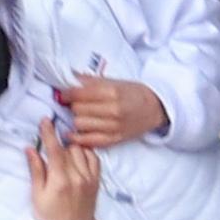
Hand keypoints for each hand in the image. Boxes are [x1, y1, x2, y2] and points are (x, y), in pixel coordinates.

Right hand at [26, 120, 100, 219]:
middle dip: (59, 140)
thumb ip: (36, 169)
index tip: (45, 120)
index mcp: (61, 181)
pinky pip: (94, 159)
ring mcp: (90, 180)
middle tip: (50, 138)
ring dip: (71, 146)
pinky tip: (77, 154)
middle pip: (70, 148)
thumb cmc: (49, 217)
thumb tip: (30, 148)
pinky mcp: (96, 183)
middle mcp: (78, 178)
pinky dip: (86, 153)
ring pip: (82, 151)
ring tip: (62, 150)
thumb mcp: (37, 194)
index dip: (49, 133)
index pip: (56, 150)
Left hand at [55, 77, 169, 149]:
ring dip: (77, 120)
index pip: (78, 94)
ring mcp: (114, 127)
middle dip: (74, 106)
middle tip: (77, 104)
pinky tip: (73, 133)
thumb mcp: (114, 81)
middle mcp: (113, 110)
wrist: (156, 109)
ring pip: (80, 124)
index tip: (63, 94)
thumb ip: (90, 81)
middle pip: (77, 109)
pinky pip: (89, 141)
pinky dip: (78, 138)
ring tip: (81, 115)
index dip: (66, 94)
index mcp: (112, 93)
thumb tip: (68, 78)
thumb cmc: (134, 94)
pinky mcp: (115, 139)